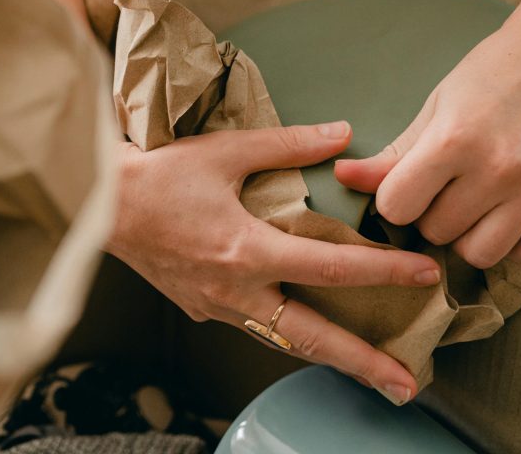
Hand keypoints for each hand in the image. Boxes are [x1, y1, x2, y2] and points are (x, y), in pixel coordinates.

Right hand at [109, 121, 441, 403]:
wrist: (96, 205)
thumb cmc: (156, 175)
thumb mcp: (224, 151)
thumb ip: (289, 145)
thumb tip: (342, 135)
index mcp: (246, 251)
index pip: (332, 269)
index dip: (385, 273)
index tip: (424, 275)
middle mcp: (235, 292)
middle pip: (313, 338)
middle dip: (364, 364)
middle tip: (407, 386)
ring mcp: (216, 307)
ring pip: (284, 341)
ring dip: (330, 358)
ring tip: (370, 373)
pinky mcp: (200, 308)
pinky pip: (255, 327)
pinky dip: (289, 334)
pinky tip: (308, 332)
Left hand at [334, 21, 520, 268]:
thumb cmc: (490, 77)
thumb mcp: (435, 108)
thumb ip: (392, 154)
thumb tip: (341, 178)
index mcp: (454, 139)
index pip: (397, 207)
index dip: (395, 200)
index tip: (408, 185)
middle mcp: (497, 167)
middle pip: (437, 232)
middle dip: (432, 215)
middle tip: (447, 188)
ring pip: (481, 254)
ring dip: (469, 236)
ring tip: (476, 205)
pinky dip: (514, 243)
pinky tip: (509, 215)